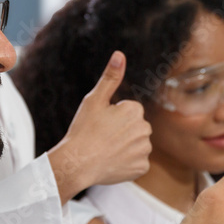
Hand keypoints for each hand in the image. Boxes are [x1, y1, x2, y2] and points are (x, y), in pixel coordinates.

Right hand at [47, 51, 151, 202]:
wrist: (77, 163)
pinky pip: (136, 162)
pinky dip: (126, 163)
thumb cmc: (84, 129)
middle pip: (134, 128)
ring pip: (136, 145)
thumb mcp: (94, 100)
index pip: (128, 111)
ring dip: (125, 147)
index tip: (100, 124)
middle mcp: (145, 129)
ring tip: (105, 151)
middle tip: (101, 138)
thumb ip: (110, 77)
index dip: (112, 117)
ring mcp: (144, 150)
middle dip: (122, 131)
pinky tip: (111, 163)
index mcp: (135, 111)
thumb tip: (119, 54)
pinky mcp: (141, 168)